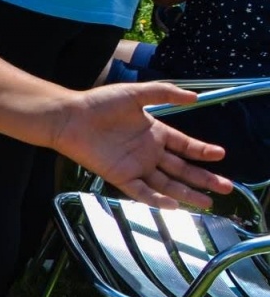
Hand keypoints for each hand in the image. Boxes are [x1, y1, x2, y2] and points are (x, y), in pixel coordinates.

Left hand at [47, 82, 232, 208]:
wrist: (69, 117)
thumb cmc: (99, 103)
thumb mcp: (136, 94)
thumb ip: (165, 93)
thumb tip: (195, 97)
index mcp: (153, 132)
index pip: (184, 145)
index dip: (202, 151)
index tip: (220, 154)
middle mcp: (147, 152)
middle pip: (181, 169)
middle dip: (204, 178)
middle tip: (226, 187)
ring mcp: (134, 165)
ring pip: (167, 184)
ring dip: (187, 193)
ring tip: (208, 201)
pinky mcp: (119, 175)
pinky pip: (141, 191)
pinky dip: (157, 198)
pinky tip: (175, 203)